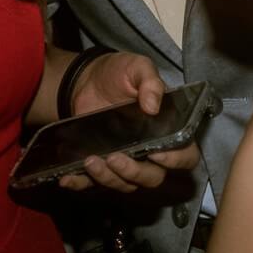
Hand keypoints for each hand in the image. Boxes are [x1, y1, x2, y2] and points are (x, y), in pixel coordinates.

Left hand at [54, 52, 203, 192]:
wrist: (87, 79)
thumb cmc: (120, 74)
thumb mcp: (138, 68)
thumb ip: (150, 82)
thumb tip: (153, 106)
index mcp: (167, 130)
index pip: (185, 155)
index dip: (176, 160)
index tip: (157, 154)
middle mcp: (150, 152)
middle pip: (153, 177)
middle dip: (135, 173)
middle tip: (115, 157)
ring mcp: (125, 161)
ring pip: (125, 184)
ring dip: (108, 178)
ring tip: (90, 160)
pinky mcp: (100, 165)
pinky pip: (92, 184)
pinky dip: (80, 184)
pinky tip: (67, 179)